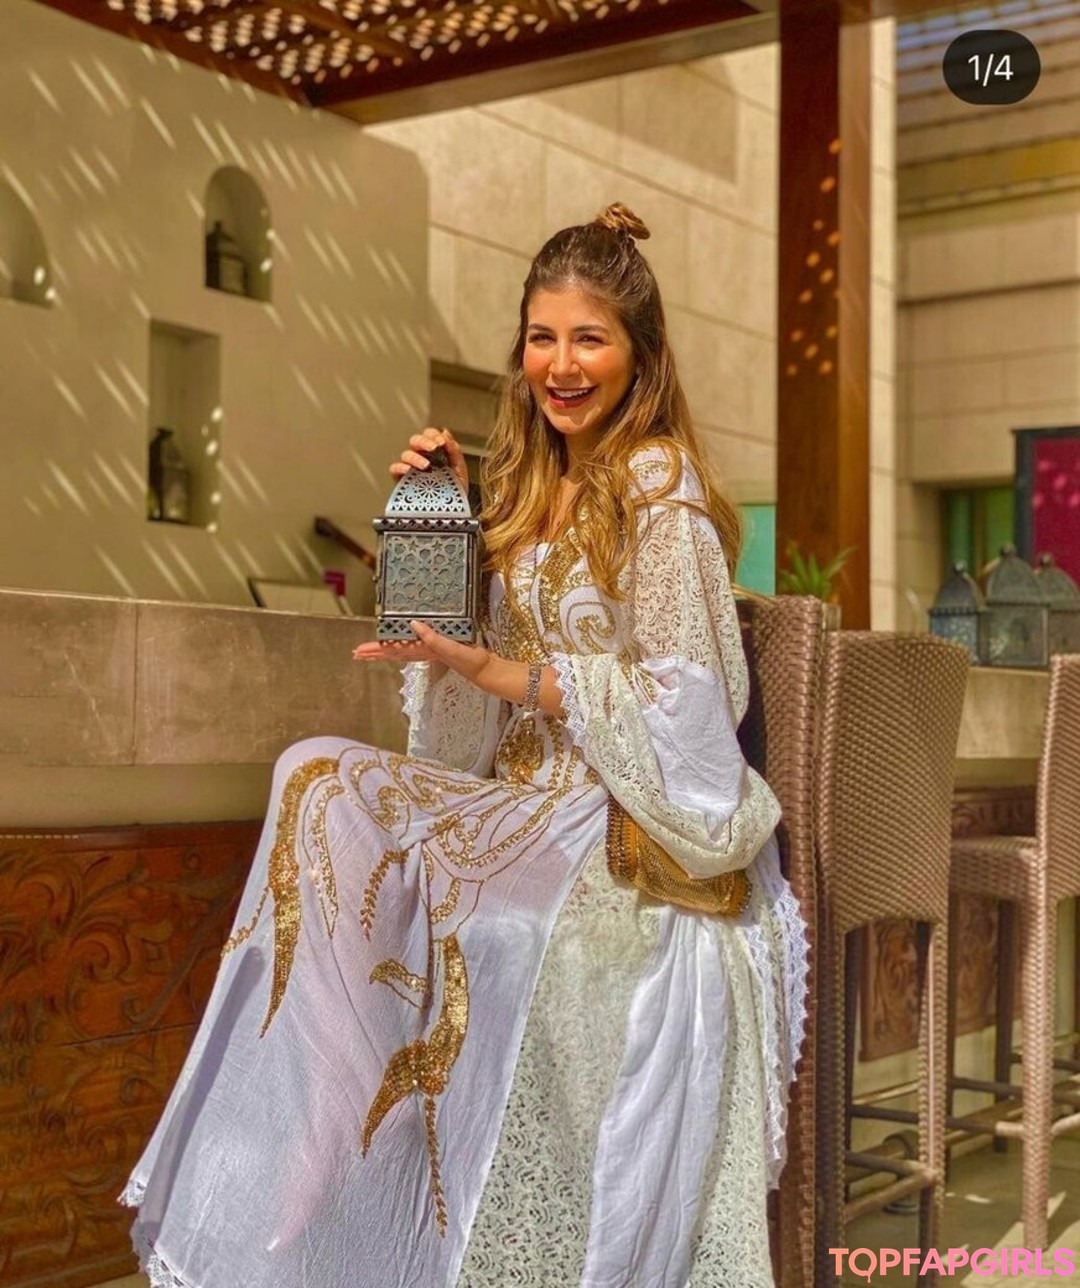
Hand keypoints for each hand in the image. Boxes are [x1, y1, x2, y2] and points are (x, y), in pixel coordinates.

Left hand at [353, 621, 493, 686]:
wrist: (485, 669)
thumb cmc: (469, 661)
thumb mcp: (451, 648)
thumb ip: (432, 638)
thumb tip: (413, 624)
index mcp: (422, 650)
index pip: (393, 650)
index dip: (376, 650)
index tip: (360, 651)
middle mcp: (423, 652)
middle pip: (393, 652)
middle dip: (375, 652)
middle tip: (357, 653)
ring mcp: (430, 650)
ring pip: (401, 650)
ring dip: (386, 651)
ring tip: (372, 651)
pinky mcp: (439, 647)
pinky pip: (414, 646)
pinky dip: (404, 645)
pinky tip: (402, 644)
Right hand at [389, 428, 468, 493]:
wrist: (452, 515)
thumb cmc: (455, 494)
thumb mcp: (460, 471)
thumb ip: (454, 451)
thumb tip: (445, 432)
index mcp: (435, 453)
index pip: (429, 436)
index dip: (433, 435)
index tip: (441, 442)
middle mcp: (421, 458)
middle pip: (415, 440)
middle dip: (424, 441)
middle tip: (434, 448)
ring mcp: (411, 470)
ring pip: (406, 454)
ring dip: (415, 457)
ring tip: (426, 466)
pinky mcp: (402, 481)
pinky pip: (395, 469)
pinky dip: (400, 467)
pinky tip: (409, 471)